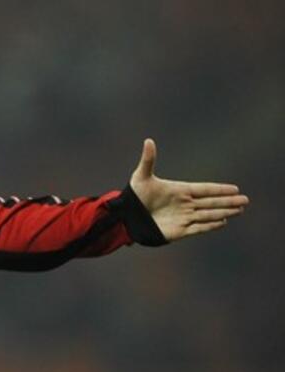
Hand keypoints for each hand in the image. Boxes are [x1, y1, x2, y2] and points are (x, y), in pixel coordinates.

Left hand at [129, 138, 248, 241]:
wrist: (127, 216)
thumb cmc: (134, 195)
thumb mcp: (141, 176)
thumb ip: (148, 160)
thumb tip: (148, 140)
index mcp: (179, 190)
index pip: (204, 189)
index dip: (219, 189)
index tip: (234, 188)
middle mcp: (185, 204)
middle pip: (211, 202)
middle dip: (228, 201)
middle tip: (245, 200)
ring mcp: (183, 217)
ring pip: (208, 214)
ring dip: (224, 212)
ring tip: (239, 209)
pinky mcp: (179, 231)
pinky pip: (198, 227)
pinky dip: (210, 225)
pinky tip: (223, 221)